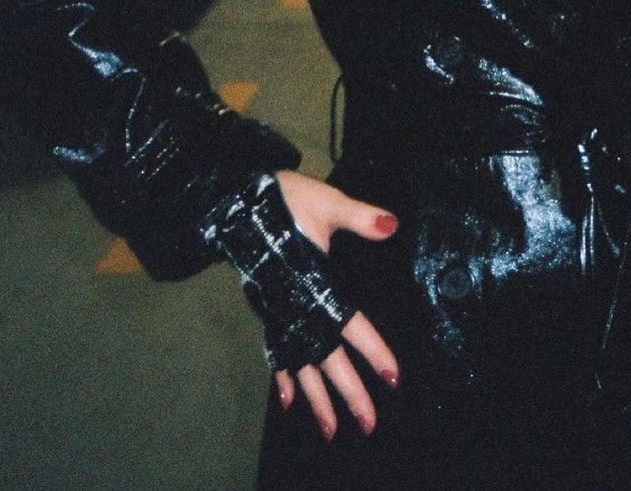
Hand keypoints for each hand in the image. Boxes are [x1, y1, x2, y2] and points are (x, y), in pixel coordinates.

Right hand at [273, 170, 400, 440]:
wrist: (238, 200)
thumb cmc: (286, 200)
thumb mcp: (327, 202)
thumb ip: (360, 217)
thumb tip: (392, 226)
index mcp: (314, 285)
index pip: (349, 325)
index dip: (372, 350)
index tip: (392, 376)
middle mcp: (296, 307)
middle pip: (325, 359)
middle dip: (347, 392)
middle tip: (368, 424)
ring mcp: (280, 312)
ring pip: (300, 365)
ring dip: (316, 398)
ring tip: (329, 430)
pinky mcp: (269, 309)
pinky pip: (277, 351)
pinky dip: (283, 376)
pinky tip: (288, 401)